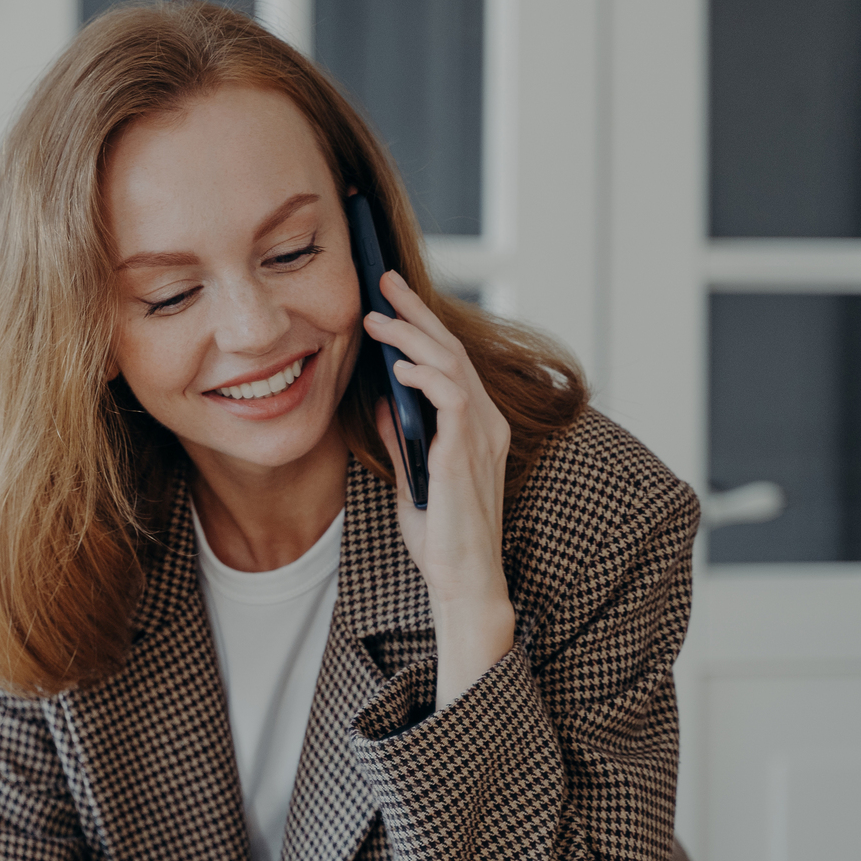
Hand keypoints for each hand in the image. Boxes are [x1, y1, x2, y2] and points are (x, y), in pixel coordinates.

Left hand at [366, 270, 516, 707]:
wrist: (461, 580)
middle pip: (452, 349)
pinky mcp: (466, 454)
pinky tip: (398, 365)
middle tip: (383, 280)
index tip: (389, 296)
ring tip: (374, 318)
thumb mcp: (413, 475)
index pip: (449, 360)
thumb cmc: (441, 536)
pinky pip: (451, 398)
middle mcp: (486, 423)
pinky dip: (425, 375)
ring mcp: (481, 436)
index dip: (421, 324)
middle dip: (416, 311)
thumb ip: (403, 438)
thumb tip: (383, 402)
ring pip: (451, 365)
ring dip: (411, 337)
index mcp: (476, 425)